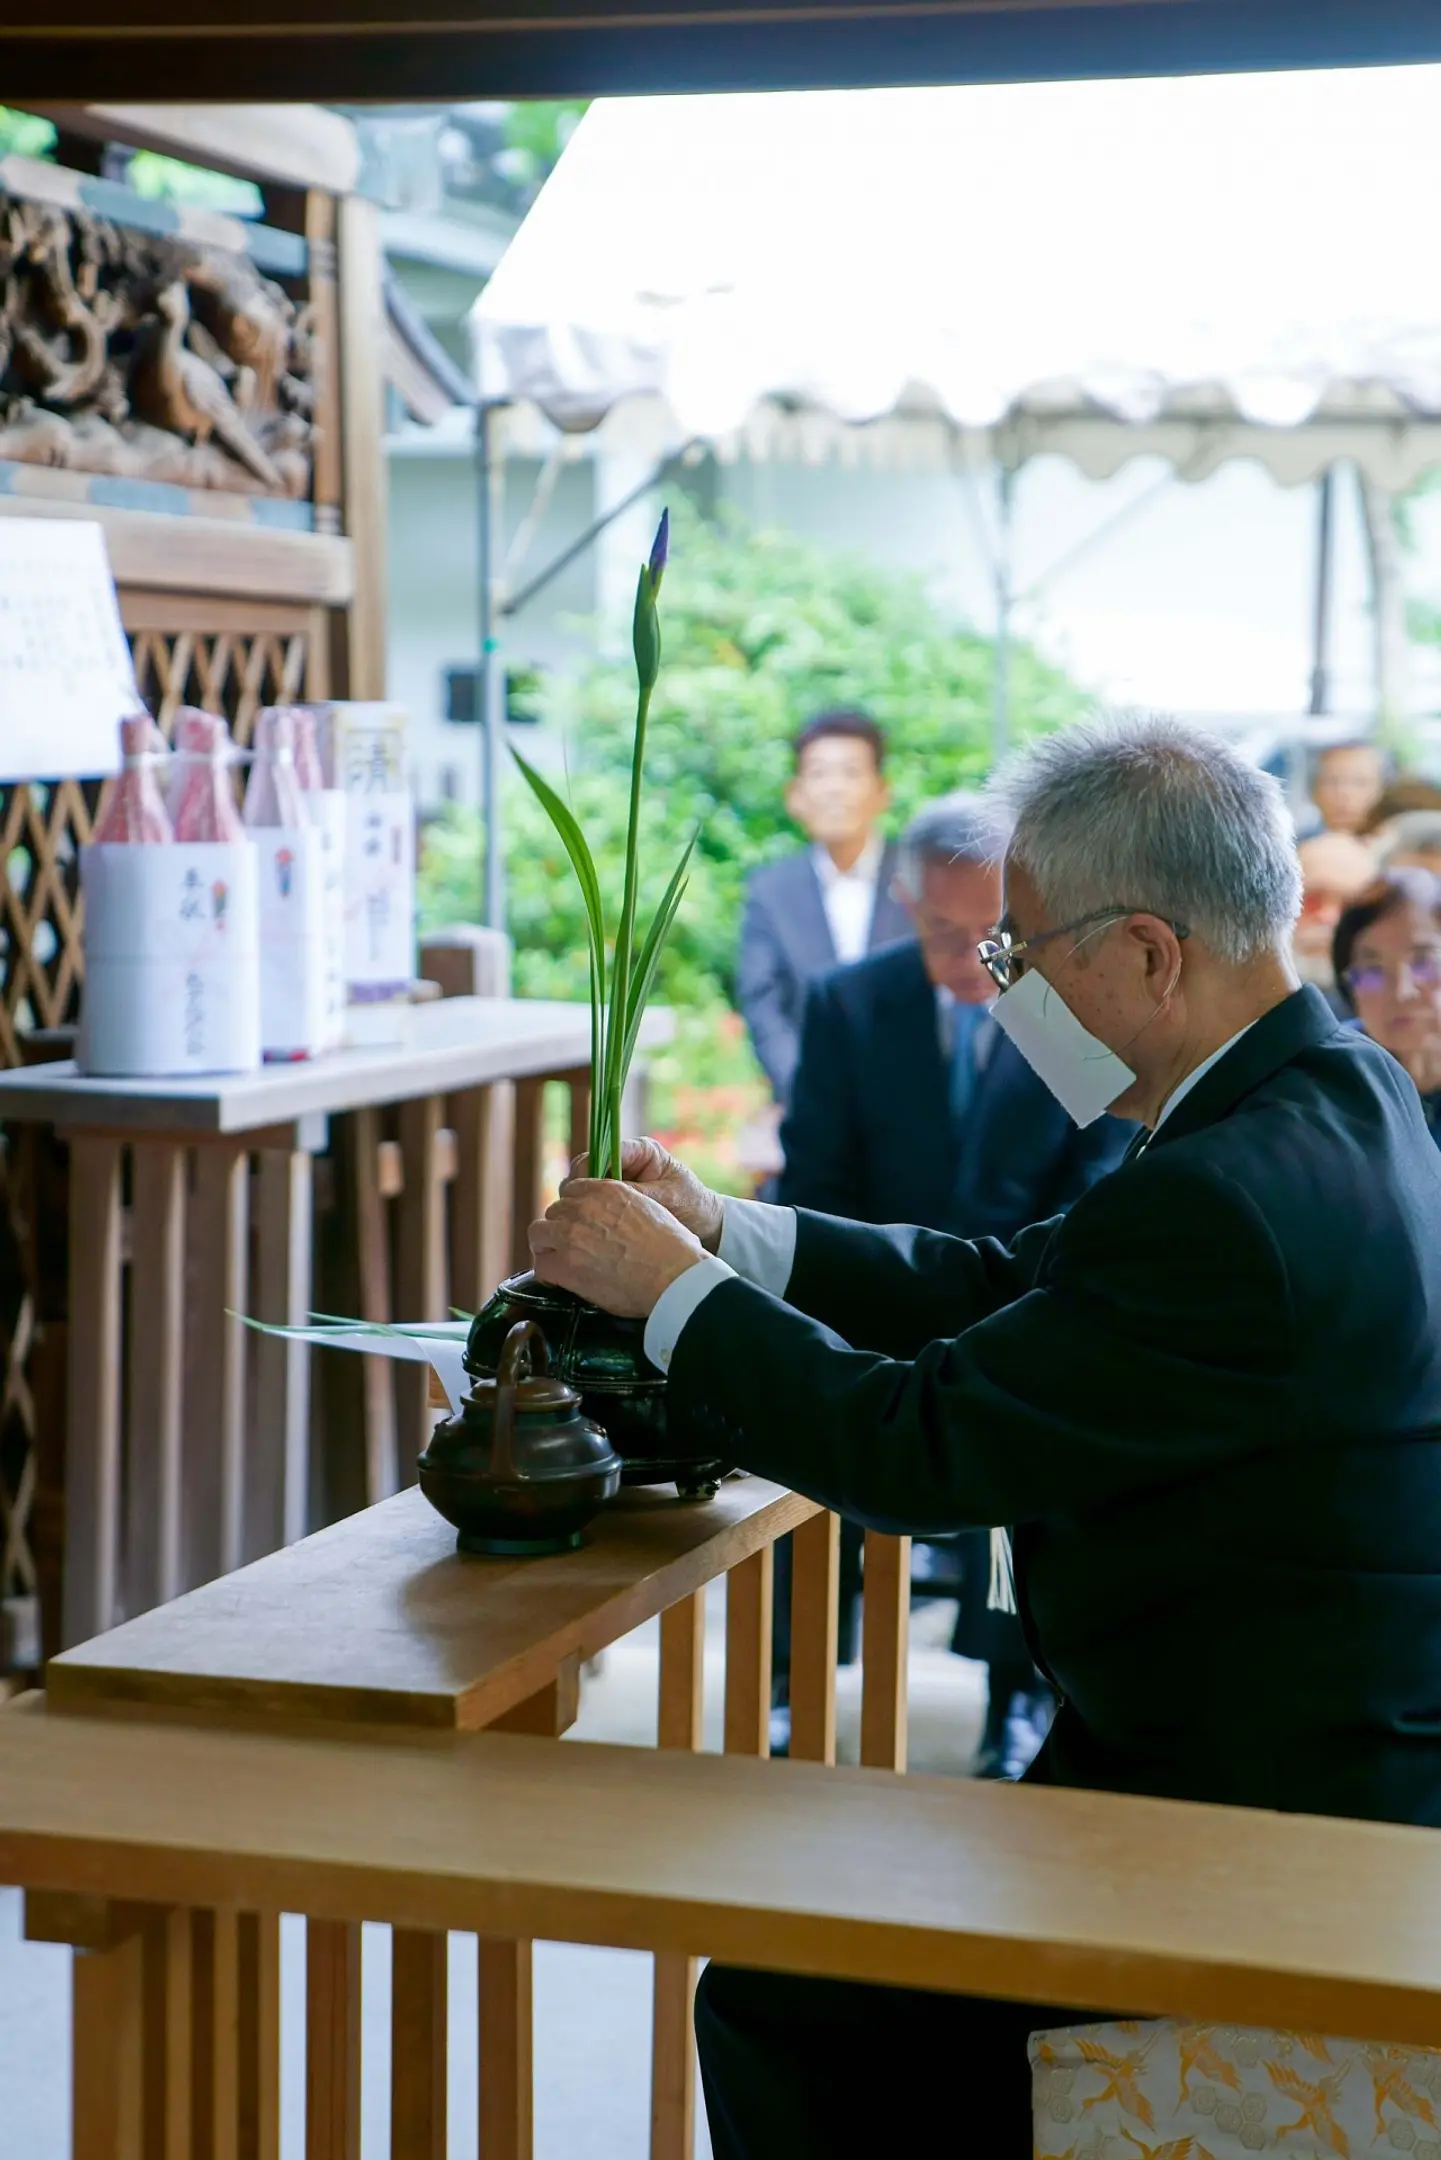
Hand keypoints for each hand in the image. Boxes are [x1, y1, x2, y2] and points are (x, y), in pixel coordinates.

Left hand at [530, 1177, 704, 1316]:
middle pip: (553, 1212)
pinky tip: (562, 1282)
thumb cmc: (673, 1249)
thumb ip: (624, 1205)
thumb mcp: (650, 1208)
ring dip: (548, 1248)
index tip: (580, 1224)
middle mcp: (583, 1208)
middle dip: (560, 1229)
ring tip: (562, 1263)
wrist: (673, 1277)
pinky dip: (549, 1276)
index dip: (575, 1210)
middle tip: (573, 1248)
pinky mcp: (564, 1266)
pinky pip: (541, 1266)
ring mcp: (570, 1236)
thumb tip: (618, 1219)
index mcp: (606, 1190)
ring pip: (538, 1234)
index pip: (572, 1191)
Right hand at [561, 1136, 723, 1252]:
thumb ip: (637, 1195)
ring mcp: (618, 1179)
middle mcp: (626, 1160)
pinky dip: (587, 1212)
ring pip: (586, 1185)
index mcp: (641, 1151)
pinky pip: (593, 1201)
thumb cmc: (692, 1205)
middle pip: (589, 1166)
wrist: (705, 1223)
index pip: (604, 1151)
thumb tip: (604, 1196)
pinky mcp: (615, 1197)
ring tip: (579, 1221)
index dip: (589, 1170)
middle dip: (579, 1187)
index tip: (581, 1192)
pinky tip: (585, 1227)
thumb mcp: (667, 1199)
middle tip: (574, 1210)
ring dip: (580, 1202)